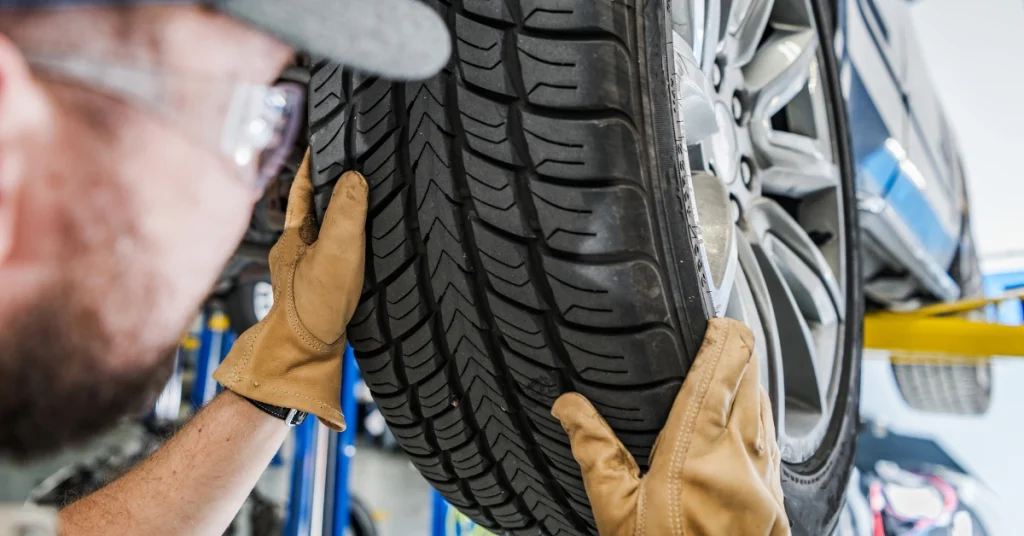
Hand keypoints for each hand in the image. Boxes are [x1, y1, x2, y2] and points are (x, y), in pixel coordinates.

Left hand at [214, 150, 366, 430]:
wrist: (305, 357)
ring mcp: (307, 270)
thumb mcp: (335, 251)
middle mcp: (296, 249)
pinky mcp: (321, 289)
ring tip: (362, 198)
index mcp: (293, 233)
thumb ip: (346, 211)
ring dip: (340, 214)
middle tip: (348, 163)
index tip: (323, 139)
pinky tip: (363, 247)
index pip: (301, 186)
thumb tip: (354, 177)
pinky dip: (348, 242)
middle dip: (328, 185)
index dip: (312, 162)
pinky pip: (336, 253)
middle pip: (313, 206)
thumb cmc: (312, 307)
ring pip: (324, 230)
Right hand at [551, 318, 788, 535]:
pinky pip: (774, 447)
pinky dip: (762, 422)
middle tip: (724, 334)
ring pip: (769, 413)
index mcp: (697, 454)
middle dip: (742, 353)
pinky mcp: (776, 507)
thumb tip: (569, 407)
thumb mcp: (615, 512)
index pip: (723, 371)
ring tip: (737, 368)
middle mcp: (742, 463)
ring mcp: (766, 486)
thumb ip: (595, 450)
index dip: (726, 335)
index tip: (717, 319)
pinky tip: (750, 426)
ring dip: (755, 384)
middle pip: (755, 383)